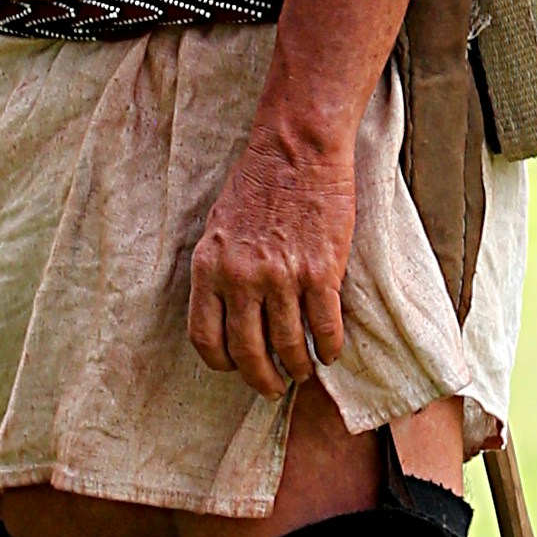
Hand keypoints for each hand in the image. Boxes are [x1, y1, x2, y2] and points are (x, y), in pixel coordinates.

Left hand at [189, 101, 355, 397]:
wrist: (296, 149)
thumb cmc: (256, 184)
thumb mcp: (218, 228)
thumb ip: (219, 271)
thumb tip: (228, 314)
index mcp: (208, 267)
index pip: (206, 337)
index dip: (222, 363)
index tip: (236, 369)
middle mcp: (241, 278)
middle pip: (248, 352)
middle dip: (262, 379)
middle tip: (273, 387)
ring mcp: (281, 277)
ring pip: (288, 346)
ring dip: (298, 367)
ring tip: (303, 371)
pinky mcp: (320, 272)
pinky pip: (325, 327)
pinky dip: (329, 348)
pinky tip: (330, 352)